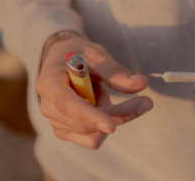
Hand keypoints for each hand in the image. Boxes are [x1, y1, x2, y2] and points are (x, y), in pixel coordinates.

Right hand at [37, 32, 152, 148]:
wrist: (63, 61)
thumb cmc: (79, 54)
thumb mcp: (96, 55)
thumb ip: (116, 71)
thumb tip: (141, 83)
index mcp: (49, 83)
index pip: (67, 105)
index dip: (90, 116)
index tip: (112, 126)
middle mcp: (48, 107)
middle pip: (86, 124)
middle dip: (118, 114)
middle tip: (145, 101)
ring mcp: (56, 123)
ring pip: (93, 135)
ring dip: (110, 115)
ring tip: (100, 92)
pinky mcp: (66, 132)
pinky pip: (93, 140)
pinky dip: (104, 125)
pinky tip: (98, 106)